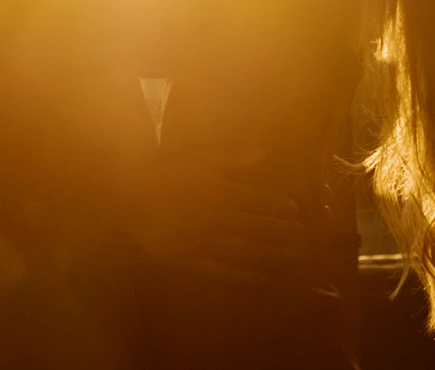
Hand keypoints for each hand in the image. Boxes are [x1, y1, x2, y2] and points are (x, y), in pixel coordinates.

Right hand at [128, 149, 307, 284]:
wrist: (131, 197)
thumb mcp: (202, 159)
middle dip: (282, 232)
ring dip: (270, 254)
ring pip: (243, 250)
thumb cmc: (170, 174)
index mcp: (220, 192)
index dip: (280, 207)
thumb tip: (265, 154)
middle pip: (256, 227)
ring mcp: (202, 241)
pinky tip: (259, 278)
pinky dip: (240, 275)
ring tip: (291, 257)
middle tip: (303, 237)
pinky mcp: (187, 259)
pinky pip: (219, 270)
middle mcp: (215, 218)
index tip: (297, 212)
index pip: (258, 201)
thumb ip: (234, 160)